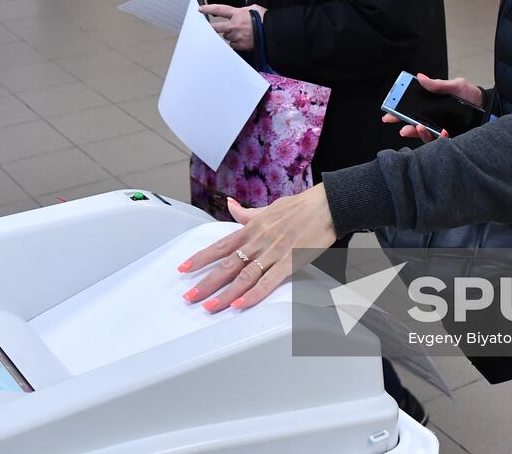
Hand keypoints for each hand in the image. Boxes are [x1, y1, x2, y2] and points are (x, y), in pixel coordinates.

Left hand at [178, 186, 337, 311]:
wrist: (327, 205)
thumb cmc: (300, 207)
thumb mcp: (268, 208)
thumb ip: (247, 214)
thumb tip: (231, 206)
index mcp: (252, 229)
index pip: (220, 246)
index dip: (200, 258)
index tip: (184, 268)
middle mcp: (258, 241)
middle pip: (227, 264)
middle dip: (206, 282)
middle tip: (190, 296)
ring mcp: (274, 252)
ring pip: (244, 275)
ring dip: (225, 293)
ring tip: (210, 306)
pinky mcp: (290, 261)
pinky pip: (269, 281)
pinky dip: (254, 294)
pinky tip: (241, 303)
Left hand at [198, 3, 265, 50]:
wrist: (273, 32)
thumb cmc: (265, 19)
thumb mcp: (254, 9)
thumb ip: (243, 11)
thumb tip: (239, 13)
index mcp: (237, 14)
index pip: (219, 10)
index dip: (208, 9)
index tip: (201, 10)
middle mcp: (234, 25)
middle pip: (217, 27)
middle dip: (212, 28)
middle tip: (209, 29)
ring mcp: (237, 36)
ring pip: (227, 36)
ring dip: (230, 34)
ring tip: (240, 33)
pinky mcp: (240, 45)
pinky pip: (234, 44)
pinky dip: (236, 42)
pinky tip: (243, 39)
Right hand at [381, 73, 482, 141]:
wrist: (488, 107)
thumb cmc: (471, 95)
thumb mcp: (456, 85)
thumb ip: (438, 85)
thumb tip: (420, 77)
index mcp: (431, 105)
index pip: (411, 108)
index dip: (398, 109)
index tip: (389, 109)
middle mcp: (433, 118)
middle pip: (413, 123)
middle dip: (402, 123)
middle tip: (394, 121)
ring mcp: (440, 129)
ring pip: (424, 135)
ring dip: (418, 132)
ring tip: (418, 128)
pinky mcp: (450, 138)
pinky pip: (440, 142)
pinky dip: (438, 139)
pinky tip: (441, 133)